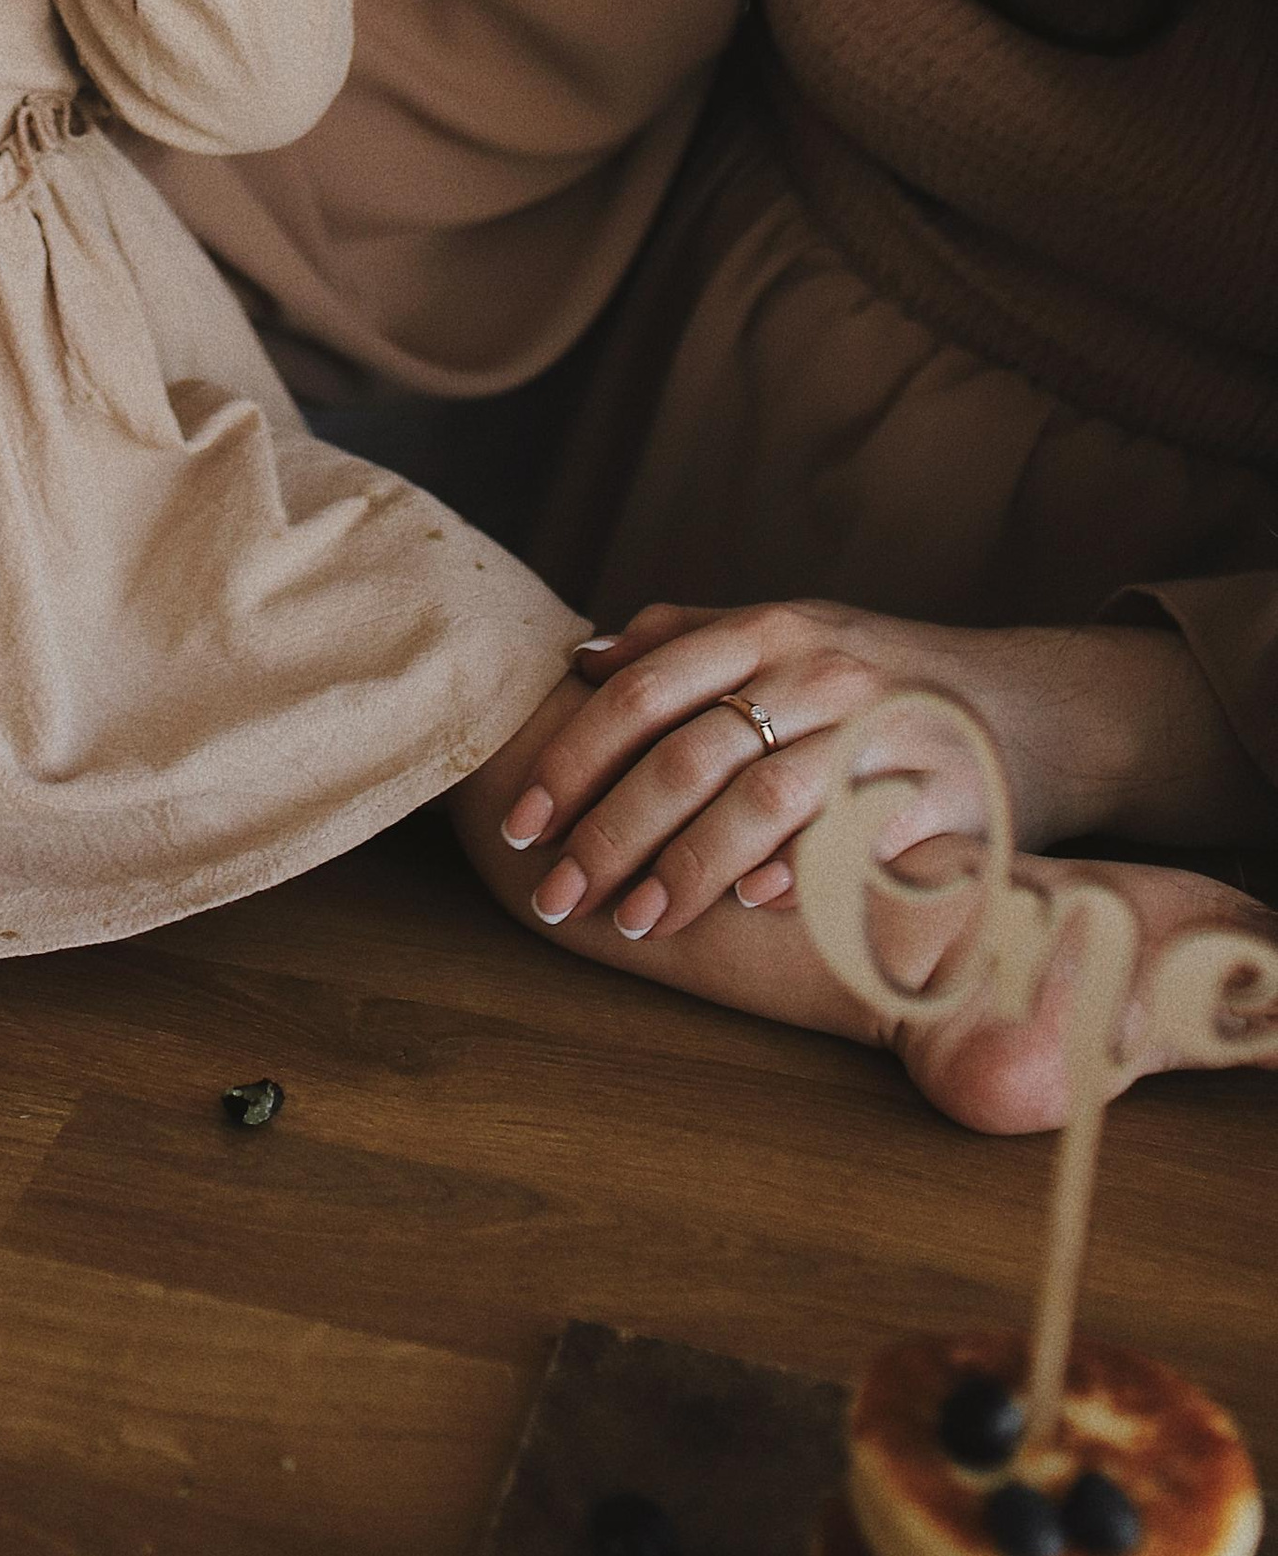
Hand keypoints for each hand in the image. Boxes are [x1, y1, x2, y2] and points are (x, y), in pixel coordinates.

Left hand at [491, 599, 1134, 947]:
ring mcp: (883, 729)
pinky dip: (800, 872)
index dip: (573, 758)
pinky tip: (749, 908)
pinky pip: (858, 837)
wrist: (1035, 705)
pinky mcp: (942, 791)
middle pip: (690, 753)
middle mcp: (820, 672)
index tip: (520, 821)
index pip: (644, 691)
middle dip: (612, 832)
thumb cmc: (883, 675)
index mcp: (769, 632)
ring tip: (635, 923)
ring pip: (763, 800)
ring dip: (689, 868)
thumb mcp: (786, 633)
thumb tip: (584, 659)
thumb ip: (685, 639)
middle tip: (558, 896)